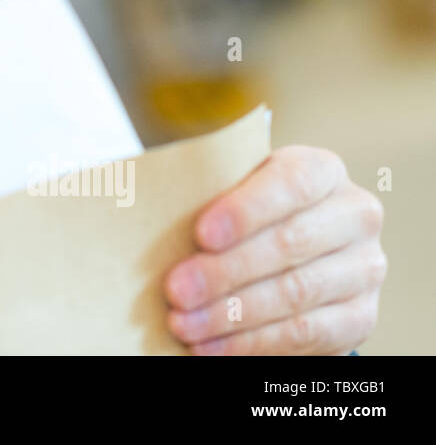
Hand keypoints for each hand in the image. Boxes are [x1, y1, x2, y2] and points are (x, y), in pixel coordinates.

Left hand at [164, 145, 385, 353]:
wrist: (294, 244)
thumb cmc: (250, 209)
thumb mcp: (236, 187)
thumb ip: (211, 194)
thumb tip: (151, 213)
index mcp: (323, 170)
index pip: (291, 184)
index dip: (245, 211)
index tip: (200, 234)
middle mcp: (355, 216)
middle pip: (289, 244)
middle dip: (225, 272)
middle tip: (176, 290)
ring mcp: (365, 268)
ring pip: (296, 293)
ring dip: (233, 315)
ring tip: (184, 323)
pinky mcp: (361, 315)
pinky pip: (307, 334)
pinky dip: (254, 343)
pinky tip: (213, 346)